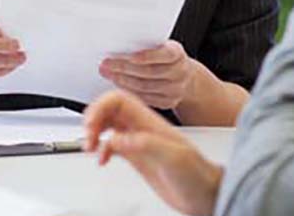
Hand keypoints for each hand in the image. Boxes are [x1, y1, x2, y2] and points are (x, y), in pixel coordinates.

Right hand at [84, 90, 222, 215]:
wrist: (206, 194)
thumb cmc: (198, 175)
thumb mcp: (174, 157)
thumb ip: (146, 144)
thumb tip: (117, 138)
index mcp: (150, 122)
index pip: (119, 100)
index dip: (100, 106)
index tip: (90, 124)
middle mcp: (143, 129)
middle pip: (110, 110)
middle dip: (93, 119)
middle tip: (87, 138)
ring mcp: (139, 142)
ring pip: (109, 126)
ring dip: (94, 133)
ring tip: (90, 147)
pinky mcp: (138, 158)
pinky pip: (113, 145)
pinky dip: (102, 149)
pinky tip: (102, 159)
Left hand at [99, 41, 193, 109]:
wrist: (185, 77)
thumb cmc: (166, 58)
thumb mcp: (163, 47)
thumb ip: (148, 47)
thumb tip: (120, 46)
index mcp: (178, 54)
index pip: (165, 54)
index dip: (148, 56)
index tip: (130, 56)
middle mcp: (180, 73)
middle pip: (150, 72)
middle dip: (125, 68)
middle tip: (107, 64)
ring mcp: (175, 90)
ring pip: (145, 87)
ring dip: (123, 80)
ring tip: (108, 74)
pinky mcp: (168, 103)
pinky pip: (145, 98)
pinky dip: (129, 91)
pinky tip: (118, 85)